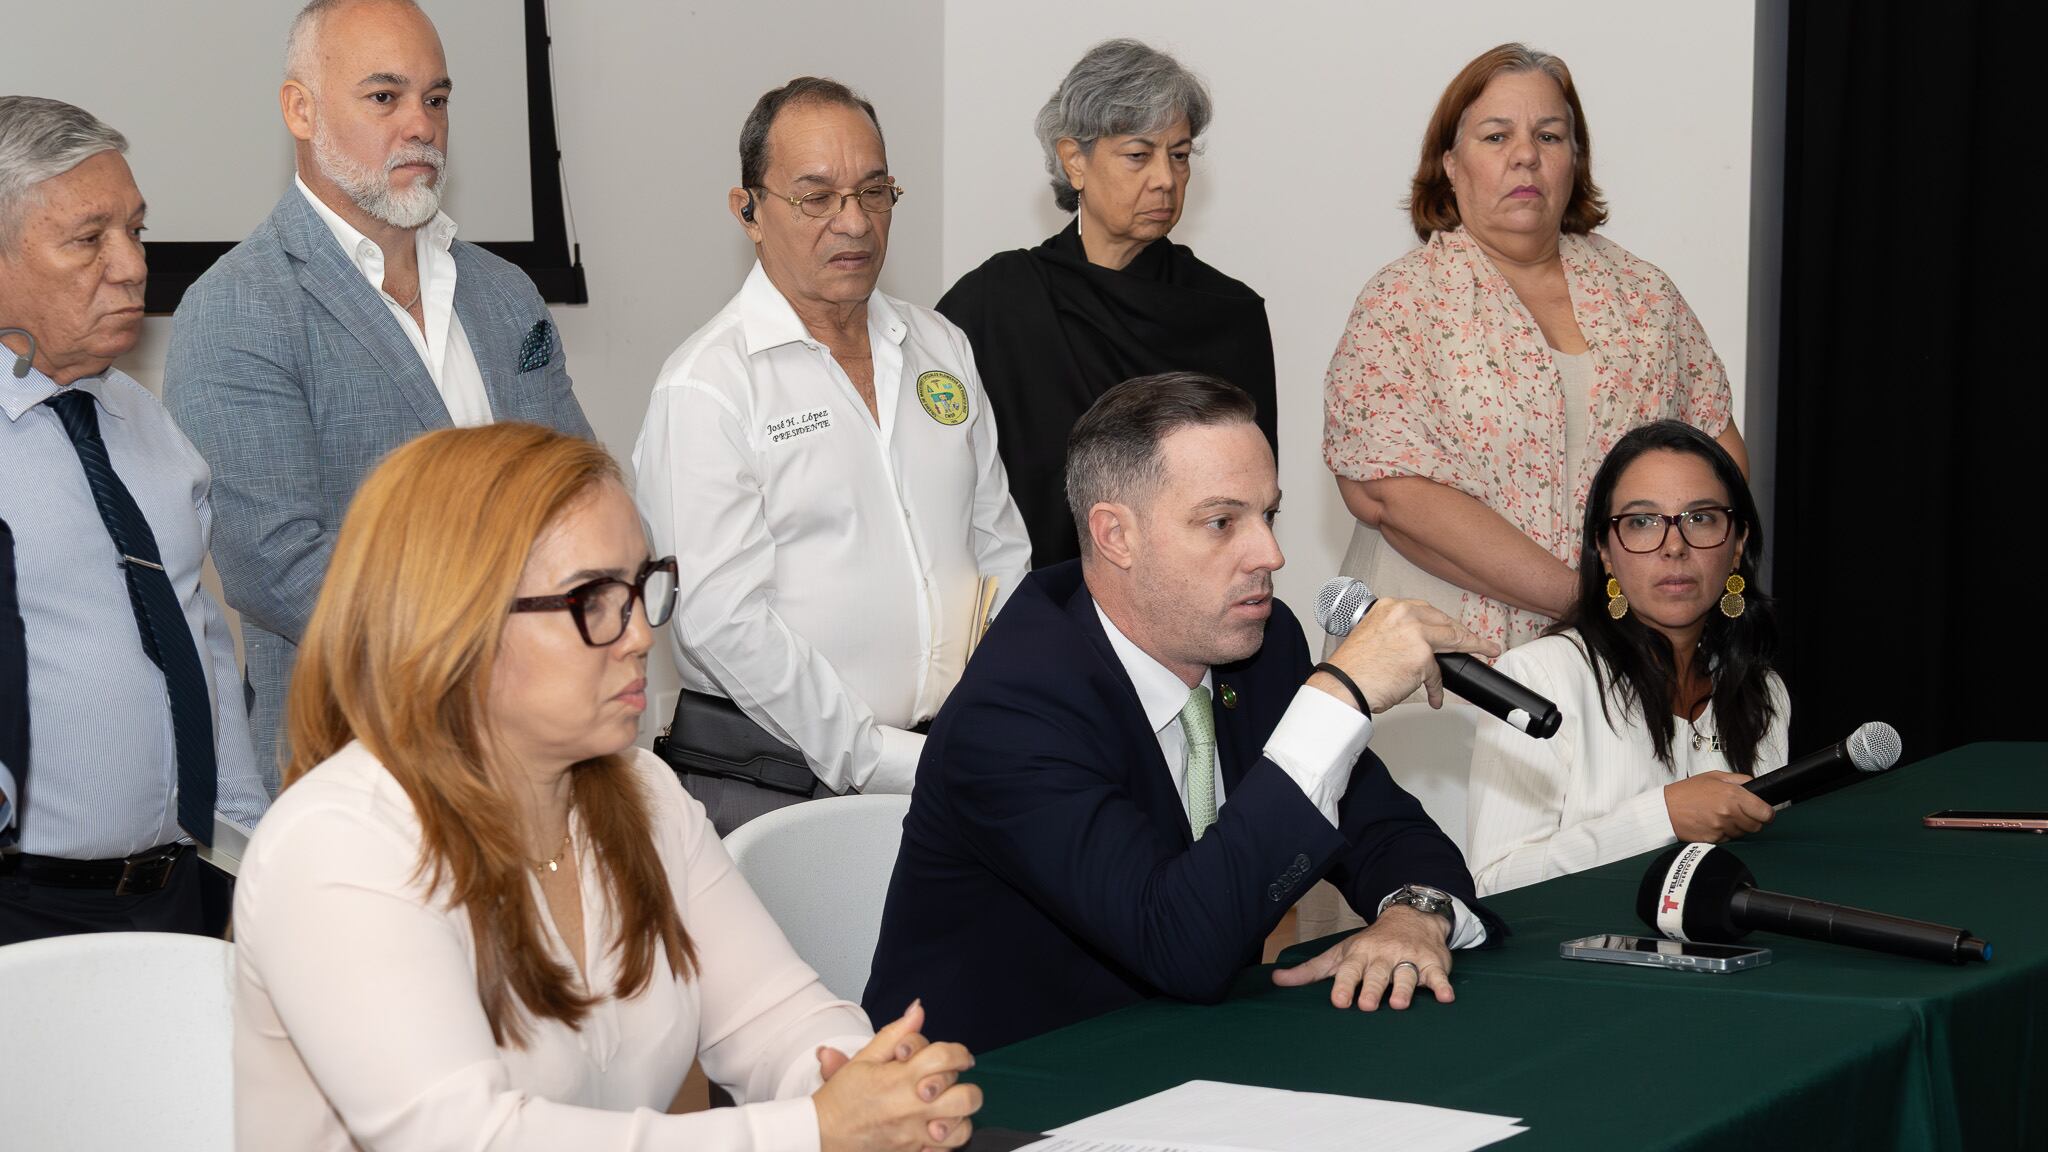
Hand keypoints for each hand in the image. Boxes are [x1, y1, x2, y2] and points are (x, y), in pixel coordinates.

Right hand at [815, 1001, 982, 1151]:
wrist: (820, 1135)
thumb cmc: (841, 1099)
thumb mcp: (864, 1059)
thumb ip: (895, 1033)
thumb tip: (918, 1010)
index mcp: (901, 1078)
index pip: (946, 1057)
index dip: (959, 1053)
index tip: (960, 1057)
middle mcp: (912, 1107)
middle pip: (965, 1096)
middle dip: (963, 1086)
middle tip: (951, 1084)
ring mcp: (915, 1134)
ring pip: (962, 1126)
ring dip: (958, 1115)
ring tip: (946, 1108)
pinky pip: (947, 1150)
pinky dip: (947, 1140)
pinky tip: (935, 1130)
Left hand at [1270, 903, 1453, 1010]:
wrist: (1411, 915)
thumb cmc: (1371, 943)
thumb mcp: (1340, 953)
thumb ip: (1311, 970)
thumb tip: (1277, 980)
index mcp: (1359, 955)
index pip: (1349, 970)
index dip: (1343, 985)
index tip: (1338, 1001)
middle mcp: (1383, 955)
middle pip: (1377, 974)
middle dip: (1372, 988)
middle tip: (1367, 1005)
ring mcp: (1408, 957)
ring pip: (1406, 974)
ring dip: (1404, 988)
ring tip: (1399, 1004)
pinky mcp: (1433, 962)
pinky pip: (1438, 974)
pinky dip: (1443, 985)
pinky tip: (1445, 997)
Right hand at [1313, 597, 1497, 714]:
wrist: (1343, 686)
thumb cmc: (1353, 669)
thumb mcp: (1373, 637)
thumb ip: (1397, 633)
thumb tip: (1421, 644)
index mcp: (1389, 607)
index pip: (1427, 611)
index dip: (1445, 621)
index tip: (1456, 627)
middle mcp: (1403, 615)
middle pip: (1445, 622)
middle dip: (1465, 633)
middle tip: (1480, 641)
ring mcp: (1415, 634)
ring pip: (1452, 640)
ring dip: (1471, 647)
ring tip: (1484, 651)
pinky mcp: (1422, 657)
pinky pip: (1437, 674)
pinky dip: (1436, 687)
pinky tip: (1435, 695)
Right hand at [1664, 773, 1773, 842]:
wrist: (1665, 809)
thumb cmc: (1686, 792)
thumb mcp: (1713, 777)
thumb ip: (1738, 780)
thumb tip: (1754, 785)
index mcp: (1732, 794)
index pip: (1765, 812)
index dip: (1766, 813)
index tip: (1762, 812)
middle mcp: (1729, 812)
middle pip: (1756, 826)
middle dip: (1751, 820)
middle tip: (1737, 813)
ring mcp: (1721, 827)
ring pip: (1742, 833)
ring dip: (1736, 827)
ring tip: (1720, 817)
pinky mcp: (1714, 839)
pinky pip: (1728, 839)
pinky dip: (1723, 834)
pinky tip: (1712, 824)